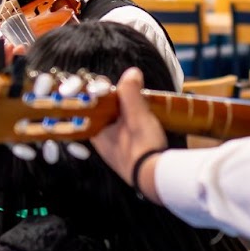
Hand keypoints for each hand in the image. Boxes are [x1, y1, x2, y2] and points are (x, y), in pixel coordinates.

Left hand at [89, 68, 169, 203]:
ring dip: (127, 112)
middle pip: (105, 113)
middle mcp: (102, 142)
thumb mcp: (136, 114)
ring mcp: (115, 150)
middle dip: (117, 101)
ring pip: (117, 123)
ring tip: (141, 103)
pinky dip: (134, 124)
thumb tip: (131, 73)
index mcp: (96, 131)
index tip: (112, 84)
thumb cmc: (142, 147)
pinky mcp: (129, 155)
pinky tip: (146, 121)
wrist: (157, 177)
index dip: (101, 91)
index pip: (92, 105)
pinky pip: (127, 133)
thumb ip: (130, 92)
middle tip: (132, 92)